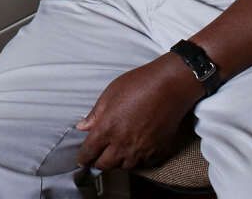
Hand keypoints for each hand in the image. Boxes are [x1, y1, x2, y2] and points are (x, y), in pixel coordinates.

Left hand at [75, 55, 202, 170]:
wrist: (169, 86)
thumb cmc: (139, 85)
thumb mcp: (109, 94)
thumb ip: (95, 114)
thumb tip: (83, 126)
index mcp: (107, 129)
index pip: (89, 153)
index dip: (83, 158)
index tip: (82, 159)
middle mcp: (123, 144)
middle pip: (105, 165)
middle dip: (98, 162)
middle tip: (97, 157)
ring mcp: (141, 150)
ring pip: (124, 167)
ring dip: (117, 162)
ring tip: (116, 153)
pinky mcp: (157, 151)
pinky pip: (143, 164)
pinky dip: (136, 161)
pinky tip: (134, 151)